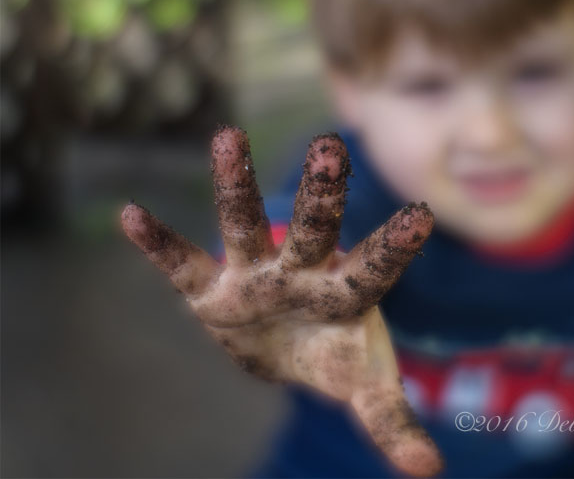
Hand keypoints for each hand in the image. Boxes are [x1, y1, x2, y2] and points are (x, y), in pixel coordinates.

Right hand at [121, 126, 442, 476]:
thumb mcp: (364, 386)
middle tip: (330, 147)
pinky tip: (130, 216)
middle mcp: (301, 273)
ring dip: (234, 187)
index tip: (421, 215)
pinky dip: (158, 246)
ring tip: (227, 138)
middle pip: (313, 231)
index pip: (373, 270)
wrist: (286, 345)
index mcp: (344, 296)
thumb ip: (392, 421)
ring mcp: (255, 276)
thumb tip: (431, 472)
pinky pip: (182, 266)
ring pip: (242, 226)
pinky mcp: (211, 290)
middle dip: (321, 195)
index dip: (394, 247)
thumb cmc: (335, 353)